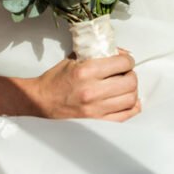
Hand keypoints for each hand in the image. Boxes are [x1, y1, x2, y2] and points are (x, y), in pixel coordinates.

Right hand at [25, 48, 140, 121]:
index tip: (125, 60)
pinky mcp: (97, 121)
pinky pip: (125, 116)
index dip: (128, 60)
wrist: (41, 101)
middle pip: (130, 82)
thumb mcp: (72, 59)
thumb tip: (116, 52)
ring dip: (132, 90)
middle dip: (131, 74)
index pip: (122, 63)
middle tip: (126, 72)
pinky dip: (131, 107)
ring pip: (130, 99)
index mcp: (86, 71)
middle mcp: (93, 90)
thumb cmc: (56, 79)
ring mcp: (96, 109)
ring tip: (125, 86)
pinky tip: (128, 100)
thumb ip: (94, 53)